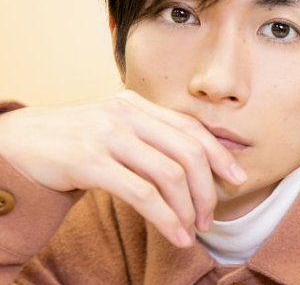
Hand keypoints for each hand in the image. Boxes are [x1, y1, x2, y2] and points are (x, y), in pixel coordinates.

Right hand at [0, 90, 246, 247]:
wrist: (13, 145)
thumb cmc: (70, 143)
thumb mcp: (113, 130)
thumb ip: (149, 138)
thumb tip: (195, 163)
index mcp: (136, 104)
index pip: (191, 128)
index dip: (219, 155)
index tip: (237, 179)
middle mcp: (126, 114)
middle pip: (188, 152)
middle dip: (208, 189)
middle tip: (211, 216)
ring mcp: (108, 135)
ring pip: (170, 175)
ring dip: (188, 209)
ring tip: (194, 230)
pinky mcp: (90, 161)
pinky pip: (143, 194)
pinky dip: (166, 219)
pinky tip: (176, 235)